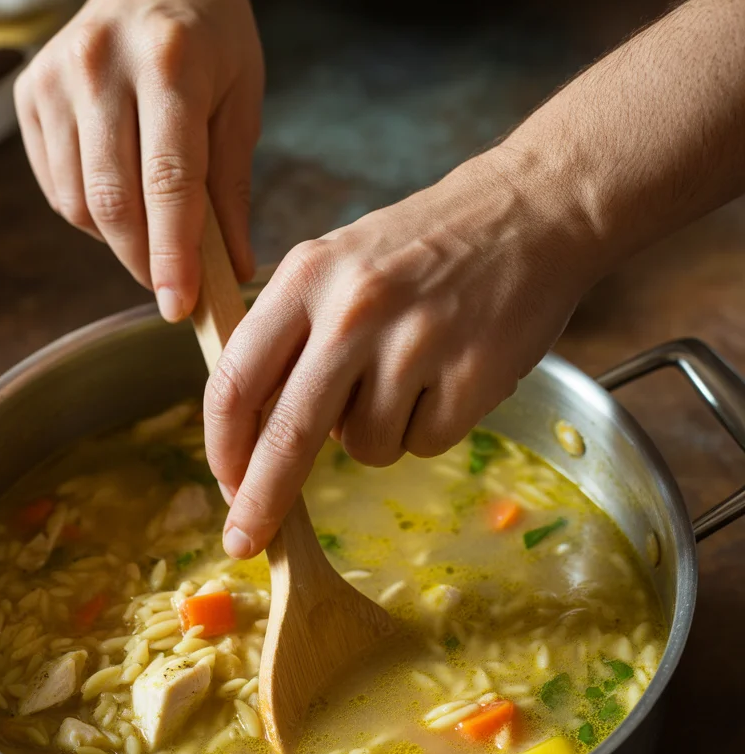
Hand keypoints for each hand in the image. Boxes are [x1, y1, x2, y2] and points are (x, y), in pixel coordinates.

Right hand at [14, 0, 262, 319]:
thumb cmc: (210, 43)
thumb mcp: (241, 104)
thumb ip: (234, 189)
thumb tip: (231, 271)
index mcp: (169, 65)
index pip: (169, 183)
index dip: (173, 256)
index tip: (180, 307)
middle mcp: (101, 66)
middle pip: (113, 201)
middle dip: (143, 262)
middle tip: (171, 287)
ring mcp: (56, 78)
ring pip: (77, 203)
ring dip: (117, 241)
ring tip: (151, 233)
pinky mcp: (29, 94)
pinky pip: (56, 187)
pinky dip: (89, 215)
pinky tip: (120, 200)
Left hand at [204, 149, 598, 558]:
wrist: (533, 212)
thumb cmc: (425, 246)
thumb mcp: (338, 263)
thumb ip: (290, 336)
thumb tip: (251, 434)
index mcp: (306, 277)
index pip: (236, 380)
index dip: (221, 446)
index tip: (223, 485)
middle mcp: (354, 310)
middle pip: (287, 434)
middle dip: (262, 500)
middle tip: (246, 541)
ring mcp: (415, 344)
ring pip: (363, 447)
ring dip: (375, 435)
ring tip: (408, 376)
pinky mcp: (470, 376)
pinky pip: (422, 445)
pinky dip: (427, 428)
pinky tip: (446, 378)